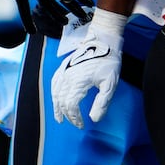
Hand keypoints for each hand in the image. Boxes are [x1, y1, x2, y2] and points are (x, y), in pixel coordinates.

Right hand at [51, 9, 126, 128]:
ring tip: (59, 117)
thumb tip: (94, 119)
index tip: (81, 125)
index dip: (75, 118)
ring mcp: (64, 71)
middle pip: (61, 101)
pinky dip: (54, 94)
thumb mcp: (110, 84)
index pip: (71, 106)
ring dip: (56, 107)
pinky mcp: (64, 66)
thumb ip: (102, 103)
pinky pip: (54, 83)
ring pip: (55, 93)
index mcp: (78, 82)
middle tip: (74, 123)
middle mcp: (67, 77)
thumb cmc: (108, 60)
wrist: (103, 40)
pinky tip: (56, 99)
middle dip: (67, 115)